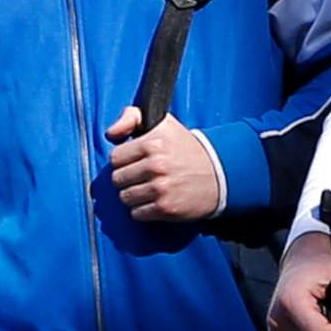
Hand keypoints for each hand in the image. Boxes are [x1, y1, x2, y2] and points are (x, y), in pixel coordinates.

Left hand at [103, 108, 221, 222]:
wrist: (219, 174)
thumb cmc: (186, 149)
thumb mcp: (164, 124)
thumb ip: (131, 117)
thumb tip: (110, 133)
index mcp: (153, 143)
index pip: (115, 158)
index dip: (125, 160)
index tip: (136, 160)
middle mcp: (156, 165)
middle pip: (117, 179)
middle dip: (128, 178)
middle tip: (143, 175)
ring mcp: (160, 188)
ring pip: (125, 197)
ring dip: (134, 195)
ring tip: (149, 188)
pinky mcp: (165, 208)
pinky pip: (137, 213)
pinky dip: (144, 210)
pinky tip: (156, 200)